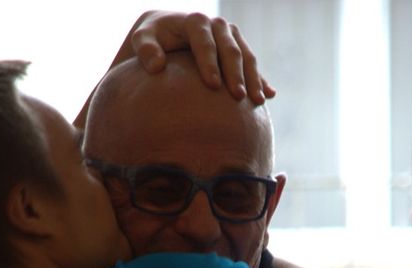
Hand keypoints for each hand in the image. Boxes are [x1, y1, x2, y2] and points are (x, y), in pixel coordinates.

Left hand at [131, 10, 274, 103]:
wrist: (166, 34)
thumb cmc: (151, 40)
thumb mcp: (142, 40)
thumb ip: (145, 49)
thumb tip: (156, 67)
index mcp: (195, 21)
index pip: (205, 42)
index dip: (210, 63)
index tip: (212, 85)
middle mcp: (217, 25)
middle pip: (231, 49)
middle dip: (236, 73)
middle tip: (239, 97)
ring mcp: (231, 37)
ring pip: (247, 56)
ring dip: (253, 78)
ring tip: (256, 102)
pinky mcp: (238, 49)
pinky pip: (252, 65)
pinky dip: (261, 79)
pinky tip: (269, 96)